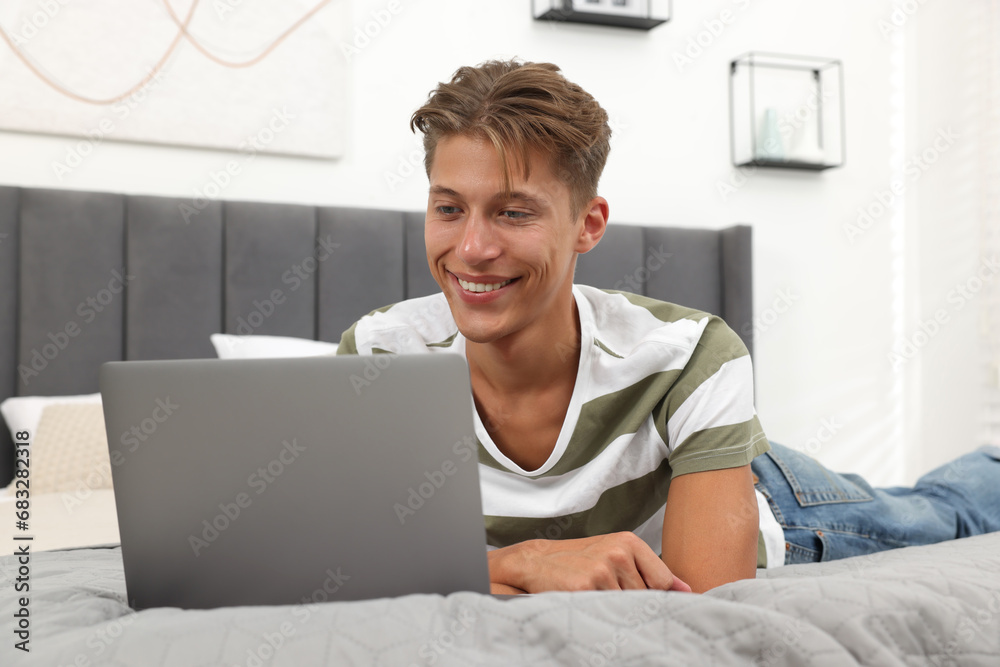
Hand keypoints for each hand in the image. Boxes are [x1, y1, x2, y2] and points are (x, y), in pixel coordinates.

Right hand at [489, 532, 691, 593]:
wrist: (535, 563)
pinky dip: (600, 614)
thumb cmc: (579, 562)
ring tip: (594, 598)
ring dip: (615, 610)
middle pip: (647, 597)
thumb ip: (649, 570)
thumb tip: (686, 589)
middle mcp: (618, 553)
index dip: (655, 597)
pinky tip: (586, 603)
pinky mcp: (586, 588)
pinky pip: (608, 613)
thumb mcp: (615, 554)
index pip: (664, 581)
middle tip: (608, 597)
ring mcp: (602, 570)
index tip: (646, 602)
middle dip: (632, 604)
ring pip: (628, 607)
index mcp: (628, 542)